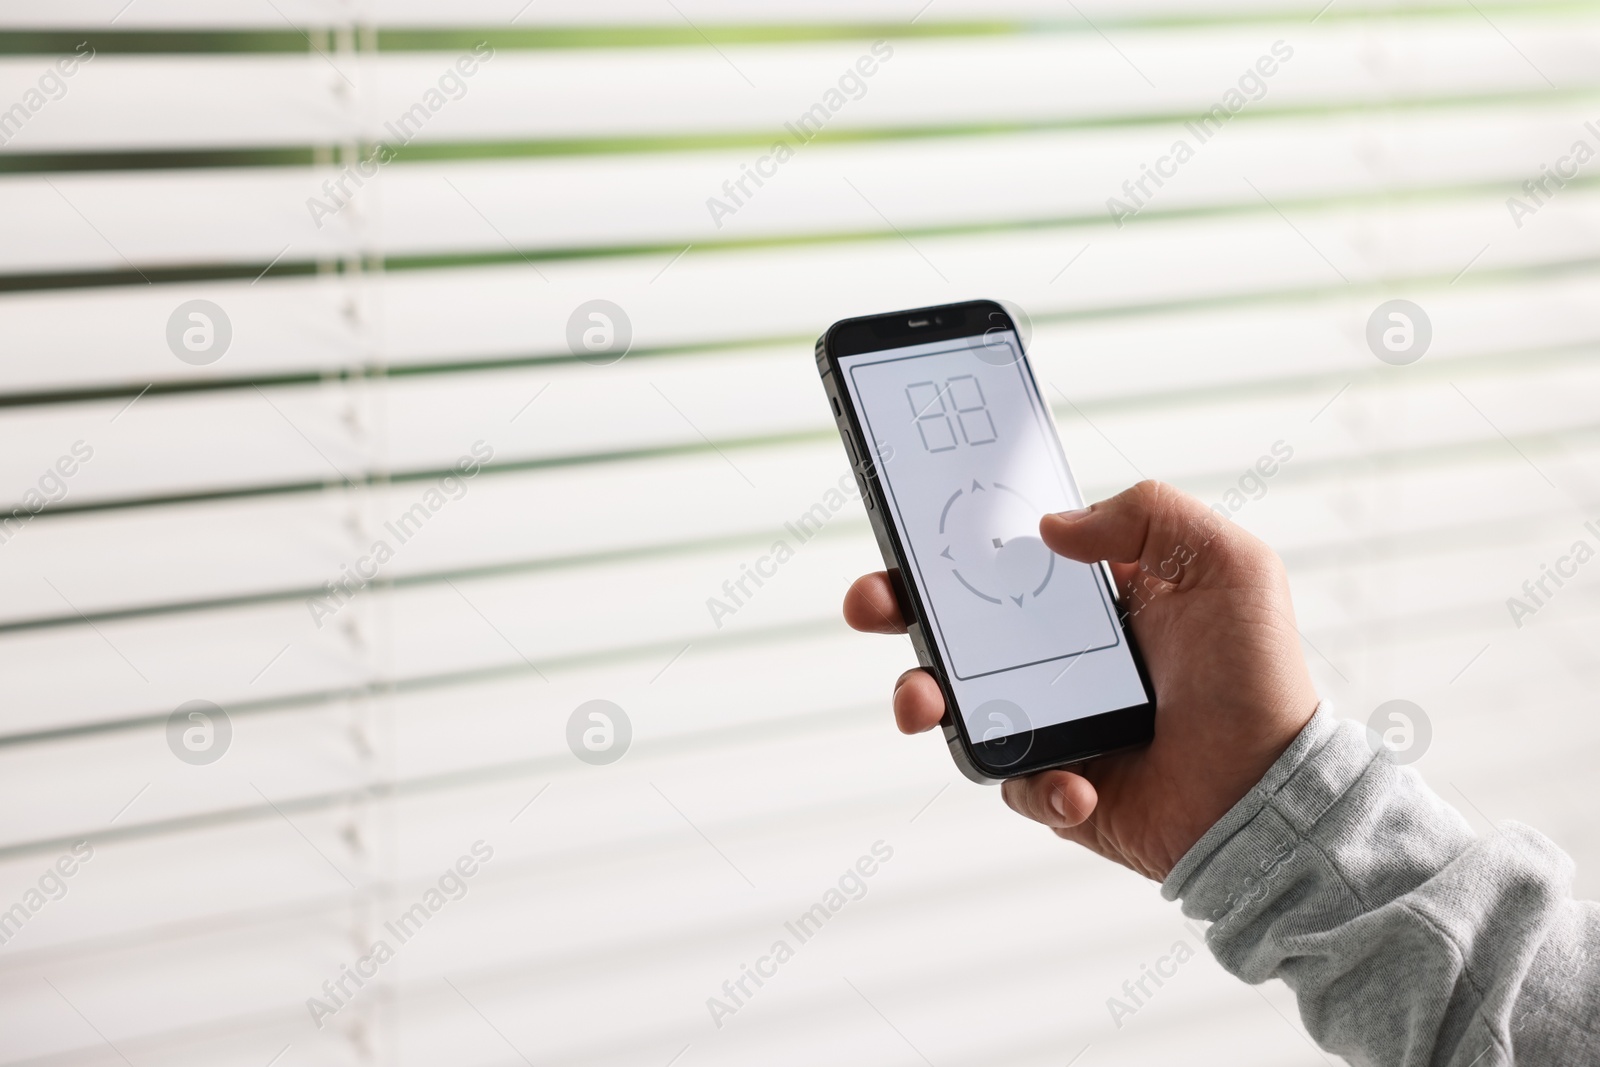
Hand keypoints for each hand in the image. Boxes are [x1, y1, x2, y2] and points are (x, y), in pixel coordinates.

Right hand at [843, 480, 1318, 880]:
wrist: (1272, 793)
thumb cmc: (1258, 678)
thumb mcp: (1225, 563)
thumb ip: (1147, 514)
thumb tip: (1052, 529)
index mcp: (1089, 600)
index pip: (999, 562)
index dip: (946, 545)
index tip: (906, 531)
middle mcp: (1058, 657)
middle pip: (952, 627)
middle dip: (896, 609)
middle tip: (873, 603)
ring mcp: (1050, 721)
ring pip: (956, 704)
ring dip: (926, 698)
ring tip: (926, 703)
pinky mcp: (1054, 784)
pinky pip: (1012, 781)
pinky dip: (1035, 782)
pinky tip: (1078, 780)